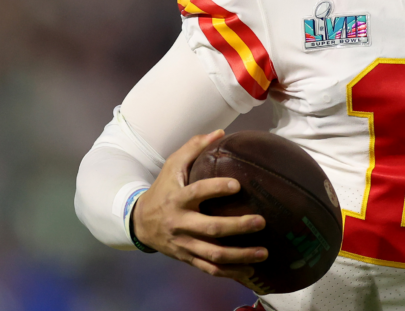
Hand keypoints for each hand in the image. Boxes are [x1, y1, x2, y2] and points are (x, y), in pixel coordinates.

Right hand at [132, 130, 268, 291]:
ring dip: (240, 255)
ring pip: (213, 254)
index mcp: (178, 199)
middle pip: (210, 229)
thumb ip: (194, 147)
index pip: (197, 193)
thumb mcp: (172, 165)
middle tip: (261, 221)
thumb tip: (221, 132)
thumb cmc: (163, 189)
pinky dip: (230, 272)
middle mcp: (181, 224)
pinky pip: (210, 269)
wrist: (140, 223)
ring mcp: (185, 244)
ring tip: (264, 252)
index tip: (237, 185)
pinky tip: (250, 271)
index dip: (215, 189)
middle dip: (237, 227)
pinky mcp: (188, 258)